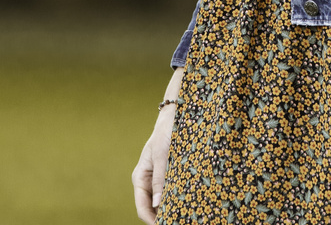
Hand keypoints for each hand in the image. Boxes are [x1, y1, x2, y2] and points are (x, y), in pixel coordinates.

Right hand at [133, 67, 183, 223]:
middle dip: (163, 217)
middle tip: (179, 221)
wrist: (177, 115)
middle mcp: (148, 182)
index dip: (152, 221)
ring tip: (186, 214)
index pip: (142, 208)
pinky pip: (172, 193)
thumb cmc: (165, 133)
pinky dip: (178, 200)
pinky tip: (189, 203)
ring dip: (172, 209)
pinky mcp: (170, 176)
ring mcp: (159, 180)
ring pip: (163, 202)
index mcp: (140, 177)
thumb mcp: (162, 156)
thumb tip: (157, 205)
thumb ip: (159, 179)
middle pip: (153, 208)